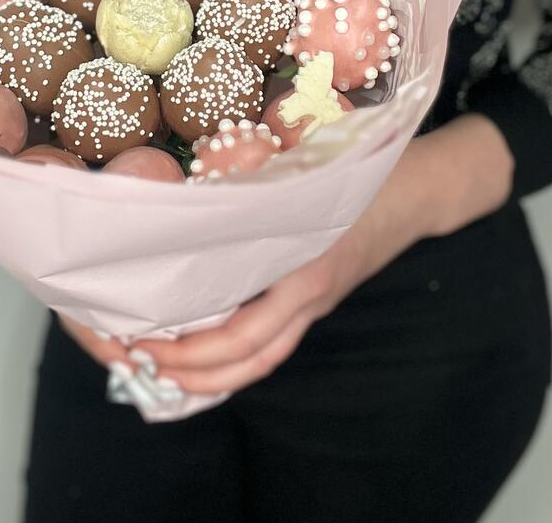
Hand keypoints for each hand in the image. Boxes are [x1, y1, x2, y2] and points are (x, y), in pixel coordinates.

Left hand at [62, 113, 513, 395]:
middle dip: (191, 372)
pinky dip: (236, 357)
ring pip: (262, 359)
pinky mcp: (315, 300)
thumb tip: (186, 204)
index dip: (193, 349)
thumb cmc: (354, 176)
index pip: (244, 335)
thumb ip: (254, 196)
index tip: (147, 342)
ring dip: (212, 374)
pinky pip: (273, 342)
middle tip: (138, 361)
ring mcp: (315, 305)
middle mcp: (308, 299)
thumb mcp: (304, 180)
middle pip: (249, 360)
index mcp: (303, 272)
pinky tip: (202, 349)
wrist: (413, 192)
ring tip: (162, 369)